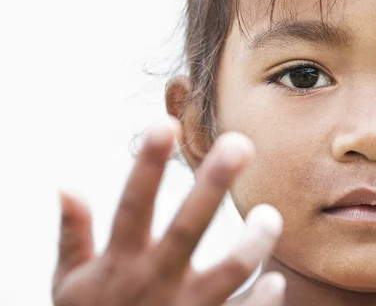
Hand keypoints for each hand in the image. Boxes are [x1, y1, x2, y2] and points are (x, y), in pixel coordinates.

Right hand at [53, 118, 285, 305]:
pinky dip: (262, 300)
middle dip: (213, 184)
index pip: (133, 205)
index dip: (148, 165)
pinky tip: (274, 282)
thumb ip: (72, 237)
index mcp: (119, 265)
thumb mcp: (69, 286)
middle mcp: (154, 284)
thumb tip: (65, 186)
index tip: (163, 123)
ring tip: (270, 215)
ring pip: (229, 273)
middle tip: (240, 143)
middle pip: (188, 228)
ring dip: (253, 243)